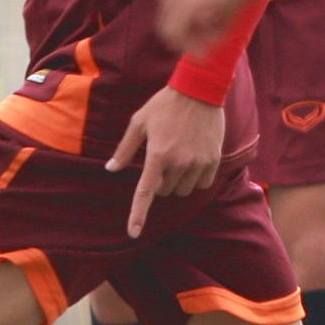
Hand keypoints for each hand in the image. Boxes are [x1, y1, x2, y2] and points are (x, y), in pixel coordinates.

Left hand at [106, 86, 225, 237]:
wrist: (199, 91)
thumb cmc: (164, 105)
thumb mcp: (138, 122)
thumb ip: (125, 149)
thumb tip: (111, 169)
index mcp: (157, 155)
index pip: (145, 192)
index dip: (138, 214)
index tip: (133, 233)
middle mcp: (179, 163)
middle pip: (164, 190)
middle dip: (160, 181)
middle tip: (162, 157)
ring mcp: (198, 162)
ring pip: (183, 190)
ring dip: (178, 181)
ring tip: (178, 155)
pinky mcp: (213, 161)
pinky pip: (202, 184)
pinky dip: (195, 178)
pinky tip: (193, 158)